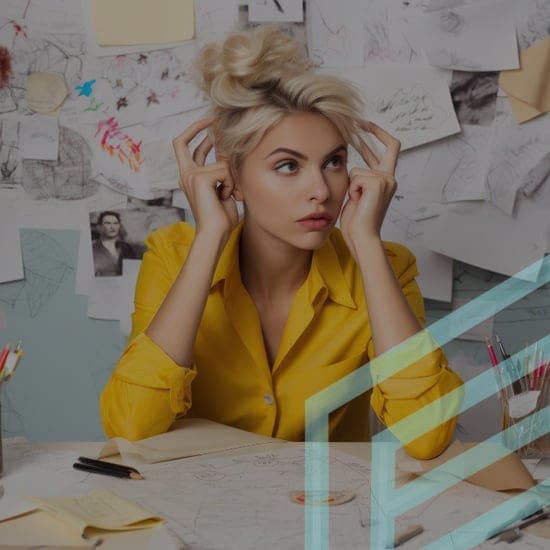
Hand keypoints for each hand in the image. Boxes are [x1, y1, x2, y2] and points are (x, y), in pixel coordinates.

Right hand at [172, 117, 238, 240]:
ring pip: (221, 162)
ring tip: (231, 194)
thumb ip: (223, 170)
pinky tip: (227, 197)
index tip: (209, 121)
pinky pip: (225, 170)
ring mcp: (190, 175)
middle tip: (216, 119)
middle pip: (183, 141)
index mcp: (188, 176)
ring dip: (233, 178)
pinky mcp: (200, 178)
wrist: (215, 234)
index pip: (183, 146)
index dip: (194, 131)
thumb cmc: (221, 217)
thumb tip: (228, 150)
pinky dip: (232, 183)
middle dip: (201, 128)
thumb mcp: (223, 188)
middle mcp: (186, 174)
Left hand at [340, 121, 399, 260]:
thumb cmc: (357, 221)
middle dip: (372, 131)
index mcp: (386, 180)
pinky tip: (357, 202)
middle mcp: (390, 178)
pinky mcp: (377, 183)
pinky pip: (355, 177)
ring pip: (358, 169)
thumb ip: (358, 179)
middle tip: (357, 122)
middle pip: (389, 145)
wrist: (362, 236)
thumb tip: (351, 165)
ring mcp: (386, 179)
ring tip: (356, 202)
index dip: (379, 134)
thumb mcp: (356, 194)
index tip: (365, 125)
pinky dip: (351, 190)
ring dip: (351, 186)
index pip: (390, 149)